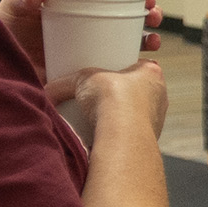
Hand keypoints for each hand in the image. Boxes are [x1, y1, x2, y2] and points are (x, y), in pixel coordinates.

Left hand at [0, 0, 162, 71]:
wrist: (1, 72)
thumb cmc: (3, 37)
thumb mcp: (9, 13)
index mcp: (75, 4)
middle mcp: (87, 26)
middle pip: (125, 15)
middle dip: (148, 14)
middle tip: (156, 19)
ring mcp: (90, 49)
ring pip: (127, 41)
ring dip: (148, 39)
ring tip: (154, 44)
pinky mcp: (90, 73)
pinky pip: (118, 67)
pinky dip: (135, 67)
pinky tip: (143, 68)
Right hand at [49, 58, 168, 139]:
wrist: (123, 134)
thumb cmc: (112, 98)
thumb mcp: (83, 80)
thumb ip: (63, 84)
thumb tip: (47, 92)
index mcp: (152, 73)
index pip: (140, 66)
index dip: (124, 69)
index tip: (109, 74)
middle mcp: (160, 96)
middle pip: (139, 91)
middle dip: (122, 94)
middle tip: (101, 97)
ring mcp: (157, 120)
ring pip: (139, 114)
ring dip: (123, 116)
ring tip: (101, 118)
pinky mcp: (150, 140)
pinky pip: (135, 133)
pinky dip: (123, 133)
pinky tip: (108, 135)